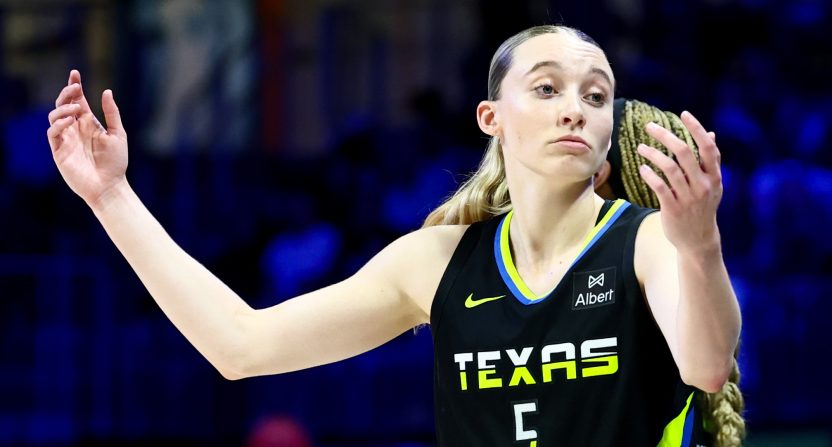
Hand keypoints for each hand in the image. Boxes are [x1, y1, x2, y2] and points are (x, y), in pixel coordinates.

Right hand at [47, 70, 128, 207]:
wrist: (110, 186)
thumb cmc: (116, 162)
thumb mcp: (118, 134)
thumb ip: (112, 113)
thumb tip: (107, 91)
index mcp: (89, 123)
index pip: (78, 100)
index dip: (74, 87)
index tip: (75, 73)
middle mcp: (75, 129)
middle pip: (64, 104)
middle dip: (67, 93)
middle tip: (75, 87)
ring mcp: (66, 139)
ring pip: (54, 116)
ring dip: (62, 108)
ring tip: (75, 108)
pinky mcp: (59, 151)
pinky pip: (52, 133)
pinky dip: (58, 124)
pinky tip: (69, 121)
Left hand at [636, 111, 722, 254]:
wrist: (698, 241)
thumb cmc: (703, 208)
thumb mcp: (713, 185)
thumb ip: (712, 161)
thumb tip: (711, 134)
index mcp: (715, 177)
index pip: (707, 147)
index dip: (696, 128)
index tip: (683, 114)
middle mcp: (703, 185)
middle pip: (684, 152)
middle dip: (665, 136)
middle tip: (649, 127)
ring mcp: (689, 197)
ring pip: (669, 168)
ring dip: (652, 154)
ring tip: (640, 147)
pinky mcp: (673, 208)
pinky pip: (659, 186)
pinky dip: (649, 174)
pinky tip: (642, 168)